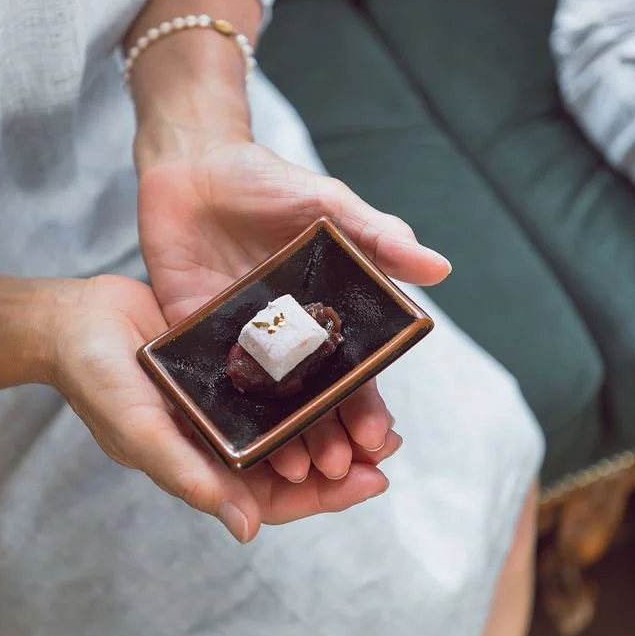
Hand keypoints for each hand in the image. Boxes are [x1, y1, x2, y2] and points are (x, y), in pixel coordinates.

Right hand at [50, 275, 391, 541]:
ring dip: (337, 420)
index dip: (325, 498)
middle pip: (296, 462)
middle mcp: (223, 440)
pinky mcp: (233, 361)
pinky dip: (315, 378)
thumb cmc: (97, 382)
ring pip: (295, 422)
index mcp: (204, 468)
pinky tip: (347, 362)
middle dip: (345, 460)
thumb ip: (189, 476)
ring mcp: (229, 402)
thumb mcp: (140, 431)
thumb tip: (247, 531)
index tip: (373, 482)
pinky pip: (283, 377)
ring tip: (382, 412)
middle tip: (391, 444)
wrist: (74, 321)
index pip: (275, 499)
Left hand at [136, 139, 450, 481]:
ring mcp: (243, 342)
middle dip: (327, 436)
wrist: (194, 163)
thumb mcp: (328, 206)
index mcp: (327, 315)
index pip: (354, 374)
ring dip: (283, 439)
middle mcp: (288, 339)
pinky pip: (213, 385)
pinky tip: (236, 445)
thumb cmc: (267, 181)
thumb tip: (440, 267)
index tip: (377, 438)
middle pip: (313, 401)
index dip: (366, 407)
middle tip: (334, 467)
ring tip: (295, 471)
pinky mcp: (197, 339)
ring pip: (268, 405)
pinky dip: (227, 417)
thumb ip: (378, 237)